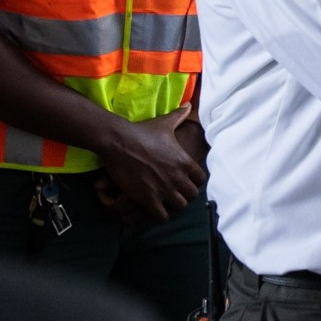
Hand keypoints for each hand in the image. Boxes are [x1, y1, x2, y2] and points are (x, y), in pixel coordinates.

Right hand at [96, 103, 205, 221]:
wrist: (119, 141)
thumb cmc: (142, 132)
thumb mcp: (165, 123)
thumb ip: (180, 116)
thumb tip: (189, 105)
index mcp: (185, 161)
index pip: (201, 179)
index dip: (194, 182)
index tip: (186, 181)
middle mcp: (178, 177)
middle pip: (192, 195)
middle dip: (185, 196)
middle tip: (176, 194)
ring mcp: (164, 189)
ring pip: (179, 207)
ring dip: (174, 206)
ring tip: (166, 203)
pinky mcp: (148, 198)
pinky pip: (162, 216)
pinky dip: (161, 215)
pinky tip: (155, 210)